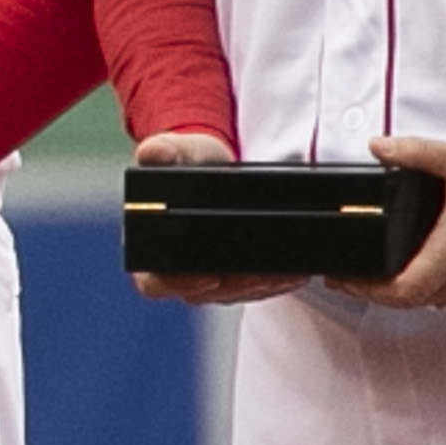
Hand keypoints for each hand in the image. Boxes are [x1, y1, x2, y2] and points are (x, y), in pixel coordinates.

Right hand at [126, 130, 293, 304]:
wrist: (219, 165)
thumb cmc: (193, 162)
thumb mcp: (181, 152)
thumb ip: (165, 152)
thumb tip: (152, 151)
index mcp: (152, 248)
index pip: (155, 282)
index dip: (176, 284)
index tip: (206, 276)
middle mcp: (179, 270)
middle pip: (203, 293)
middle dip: (235, 286)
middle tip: (259, 273)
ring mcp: (213, 278)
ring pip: (235, 293)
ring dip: (260, 285)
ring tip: (283, 271)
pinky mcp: (242, 276)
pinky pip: (259, 288)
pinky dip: (278, 281)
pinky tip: (293, 271)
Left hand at [348, 133, 445, 312]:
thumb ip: (414, 153)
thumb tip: (378, 148)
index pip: (402, 291)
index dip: (366, 291)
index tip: (344, 280)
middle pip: (411, 299)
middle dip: (380, 287)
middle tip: (358, 272)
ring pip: (432, 301)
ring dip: (410, 287)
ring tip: (392, 264)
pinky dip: (438, 287)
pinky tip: (432, 265)